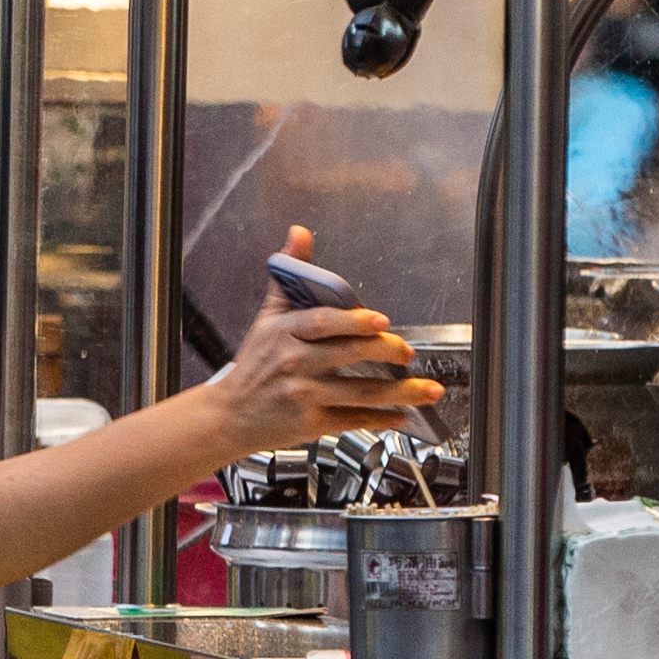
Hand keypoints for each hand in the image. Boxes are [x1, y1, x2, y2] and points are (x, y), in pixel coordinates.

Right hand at [202, 225, 431, 460]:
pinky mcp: (310, 424)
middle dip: (385, 352)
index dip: (353, 321)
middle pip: (347, 355)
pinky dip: (380, 419)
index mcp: (284, 333)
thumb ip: (289, 276)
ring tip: (428, 390)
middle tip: (408, 351)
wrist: (230, 415)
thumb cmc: (255, 365)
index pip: (321, 322)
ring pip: (359, 392)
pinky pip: (352, 420)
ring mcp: (303, 396)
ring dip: (399, 392)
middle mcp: (293, 364)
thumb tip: (300, 233)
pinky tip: (402, 416)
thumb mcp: (267, 317)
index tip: (380, 320)